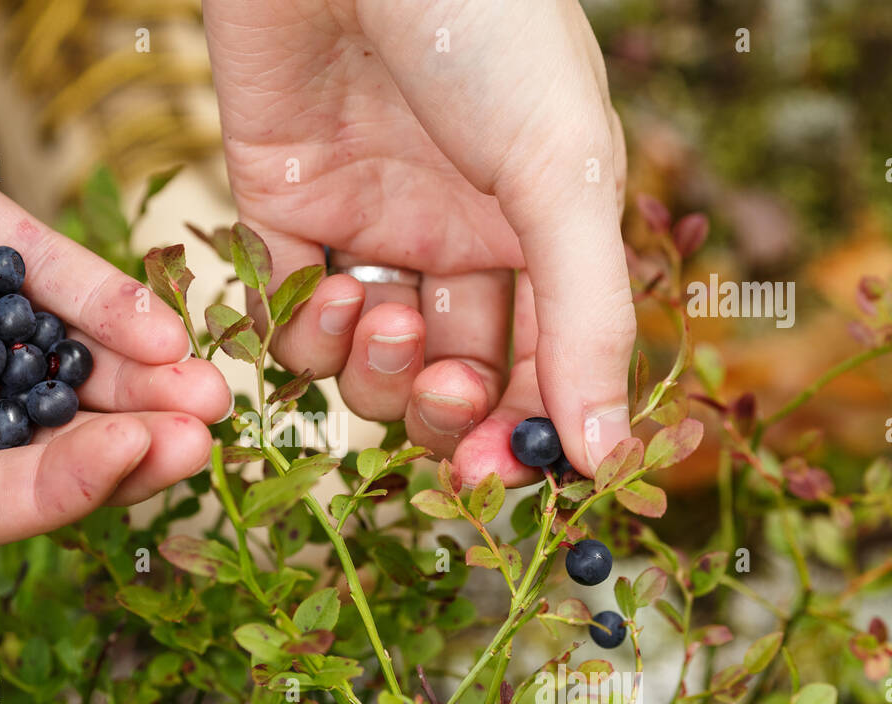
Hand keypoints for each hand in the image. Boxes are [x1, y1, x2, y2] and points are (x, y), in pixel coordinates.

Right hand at [0, 0, 230, 551]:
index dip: (53, 491)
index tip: (127, 459)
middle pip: (29, 435)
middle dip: (120, 442)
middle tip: (202, 437)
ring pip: (48, 357)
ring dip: (134, 380)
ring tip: (210, 387)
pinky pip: (40, 268)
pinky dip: (102, 298)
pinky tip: (164, 325)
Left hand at [204, 0, 633, 483]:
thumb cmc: (483, 28)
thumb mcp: (561, 175)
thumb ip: (587, 317)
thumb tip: (607, 456)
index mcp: (538, 231)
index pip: (540, 370)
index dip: (522, 432)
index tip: (506, 472)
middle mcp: (454, 240)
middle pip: (448, 381)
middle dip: (443, 409)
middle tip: (446, 390)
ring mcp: (367, 227)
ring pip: (365, 363)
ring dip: (373, 368)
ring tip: (380, 311)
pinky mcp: (283, 207)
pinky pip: (286, 314)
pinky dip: (300, 332)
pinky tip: (326, 292)